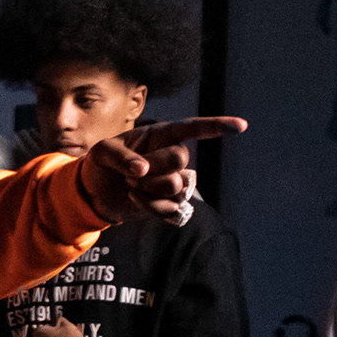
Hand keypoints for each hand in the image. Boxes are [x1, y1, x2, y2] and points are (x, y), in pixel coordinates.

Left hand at [78, 115, 250, 225]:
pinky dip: (151, 208)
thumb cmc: (102, 163)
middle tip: (131, 173)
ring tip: (132, 185)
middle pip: (181, 160)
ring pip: (178, 187)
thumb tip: (142, 169)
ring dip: (149, 190)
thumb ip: (120, 156)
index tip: (241, 126)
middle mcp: (172, 156)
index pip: (192, 128)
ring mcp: (174, 180)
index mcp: (160, 135)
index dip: (217, 126)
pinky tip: (137, 200)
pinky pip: (173, 210)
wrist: (96, 191)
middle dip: (153, 168)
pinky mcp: (170, 204)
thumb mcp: (101, 152)